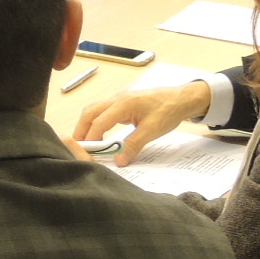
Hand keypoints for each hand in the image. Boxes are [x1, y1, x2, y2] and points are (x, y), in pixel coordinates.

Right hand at [71, 82, 209, 166]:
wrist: (181, 98)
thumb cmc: (168, 110)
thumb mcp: (152, 130)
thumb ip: (133, 145)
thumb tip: (119, 160)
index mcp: (123, 104)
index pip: (99, 122)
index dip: (91, 138)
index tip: (86, 153)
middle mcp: (116, 99)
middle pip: (89, 113)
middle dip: (81, 130)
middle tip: (78, 148)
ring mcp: (118, 100)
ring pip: (94, 111)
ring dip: (87, 126)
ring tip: (86, 144)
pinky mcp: (122, 104)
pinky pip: (102, 112)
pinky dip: (96, 123)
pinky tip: (99, 136)